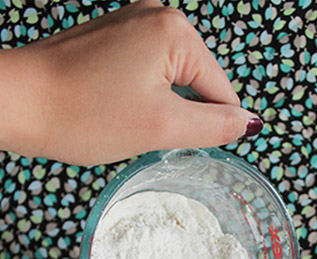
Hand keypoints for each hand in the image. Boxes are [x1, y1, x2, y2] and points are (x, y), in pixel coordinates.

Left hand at [0, 0, 261, 164]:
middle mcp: (156, 15)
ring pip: (170, 81)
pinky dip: (138, 97)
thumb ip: (214, 126)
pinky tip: (113, 106)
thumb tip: (248, 123)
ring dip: (157, 109)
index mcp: (175, 31)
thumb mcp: (161, 126)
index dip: (206, 127)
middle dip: (177, 115)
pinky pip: (146, 73)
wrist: (18, 102)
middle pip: (196, 83)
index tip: (173, 140)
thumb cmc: (84, 113)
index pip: (220, 90)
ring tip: (123, 117)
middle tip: (141, 129)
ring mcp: (131, 22)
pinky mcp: (111, 36)